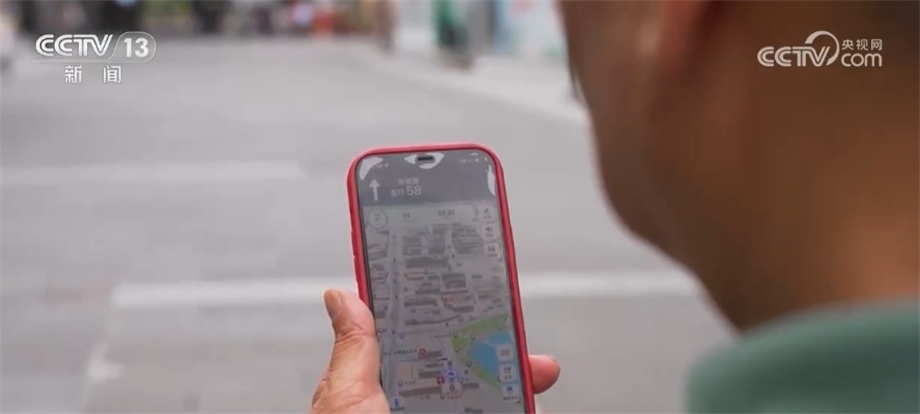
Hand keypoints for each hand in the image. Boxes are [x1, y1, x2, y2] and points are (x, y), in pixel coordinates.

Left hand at [311, 289, 560, 412]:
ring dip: (521, 394)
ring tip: (542, 381)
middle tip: (538, 362)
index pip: (425, 350)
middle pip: (471, 379)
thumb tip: (340, 296)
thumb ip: (355, 351)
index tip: (488, 307)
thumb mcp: (348, 400)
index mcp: (384, 393)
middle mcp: (417, 411)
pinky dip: (522, 410)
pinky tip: (536, 405)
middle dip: (507, 364)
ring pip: (492, 406)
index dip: (456, 327)